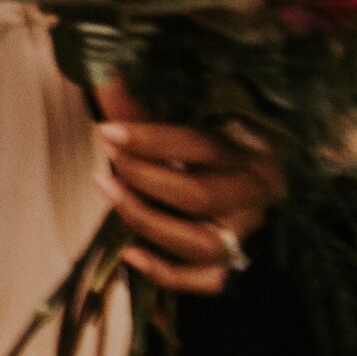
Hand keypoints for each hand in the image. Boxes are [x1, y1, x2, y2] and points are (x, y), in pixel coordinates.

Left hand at [95, 82, 277, 295]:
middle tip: (109, 161)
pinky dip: (166, 272)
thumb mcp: (176, 118)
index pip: (200, 146)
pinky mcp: (233, 264)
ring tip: (109, 191)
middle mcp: (254, 193)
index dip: (150, 139)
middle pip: (199, 196)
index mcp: (249, 148)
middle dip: (144, 178)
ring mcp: (246, 233)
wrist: (237, 174)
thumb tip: (102, 74)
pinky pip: (206, 281)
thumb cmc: (200, 142)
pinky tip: (130, 253)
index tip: (107, 131)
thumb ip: (139, 105)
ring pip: (202, 243)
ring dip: (147, 221)